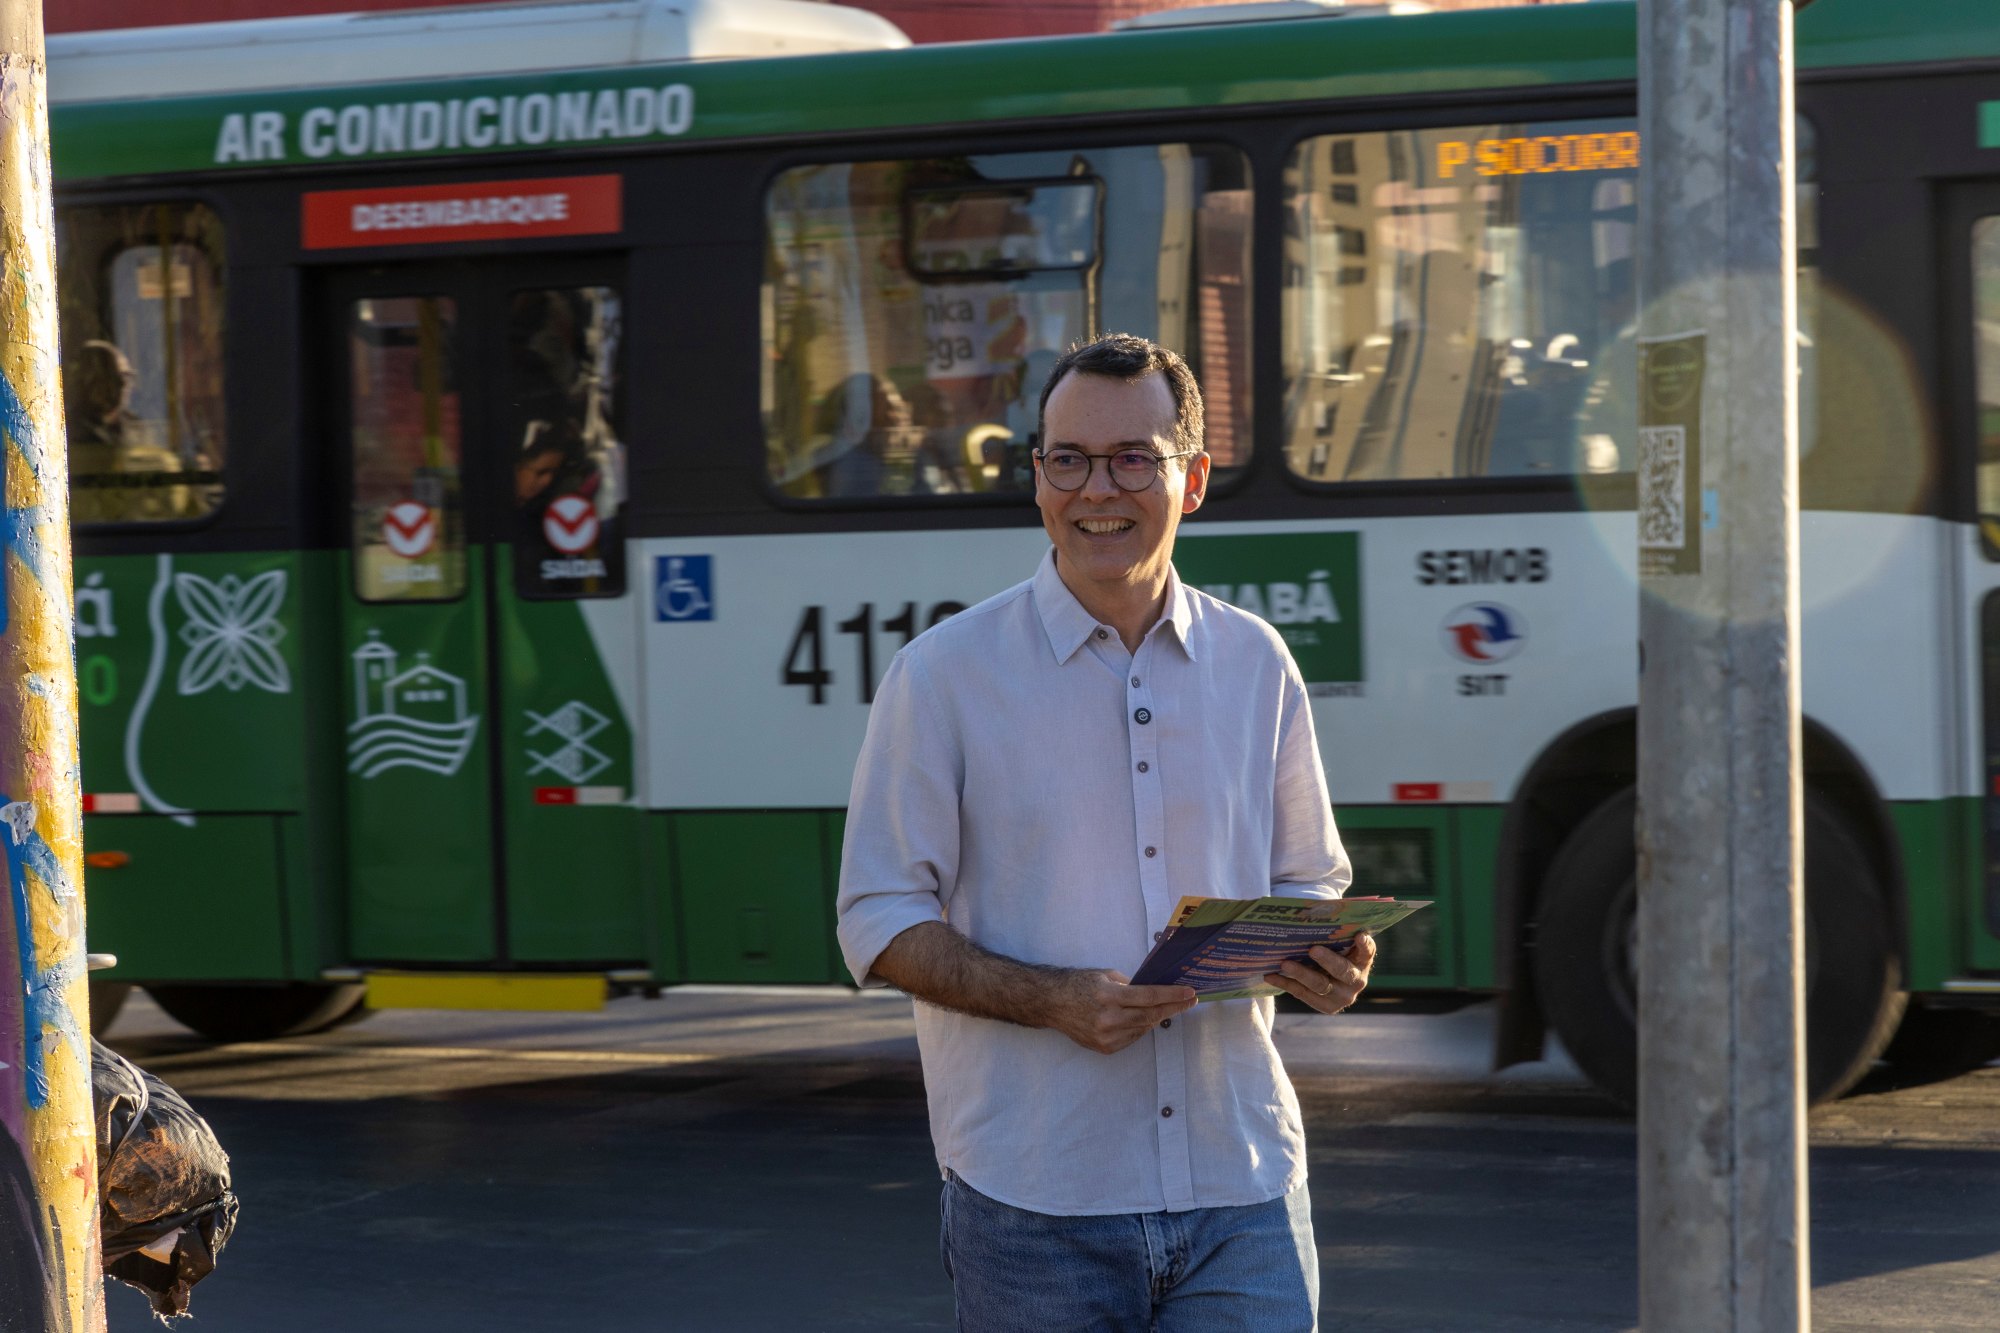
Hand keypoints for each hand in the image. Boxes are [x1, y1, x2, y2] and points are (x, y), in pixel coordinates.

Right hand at [1042, 970, 1197, 1053]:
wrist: (1051, 1003)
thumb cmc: (1077, 984)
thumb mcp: (1104, 975)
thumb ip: (1129, 985)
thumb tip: (1152, 990)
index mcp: (1108, 995)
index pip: (1149, 996)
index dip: (1173, 996)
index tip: (1190, 994)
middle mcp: (1108, 1018)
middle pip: (1150, 1015)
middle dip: (1173, 1008)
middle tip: (1188, 1002)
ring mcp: (1105, 1036)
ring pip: (1143, 1028)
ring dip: (1156, 1017)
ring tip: (1166, 1008)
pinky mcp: (1104, 1047)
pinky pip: (1131, 1038)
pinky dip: (1140, 1028)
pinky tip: (1143, 1019)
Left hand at [1266, 931, 1375, 1014]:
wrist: (1331, 978)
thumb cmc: (1333, 949)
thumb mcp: (1339, 940)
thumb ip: (1336, 931)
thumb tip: (1318, 911)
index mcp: (1363, 960)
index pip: (1368, 951)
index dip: (1365, 945)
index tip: (1358, 935)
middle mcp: (1357, 981)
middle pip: (1342, 971)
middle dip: (1327, 960)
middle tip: (1312, 949)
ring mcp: (1342, 997)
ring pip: (1320, 986)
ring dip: (1301, 974)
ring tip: (1285, 964)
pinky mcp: (1326, 1006)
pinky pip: (1303, 994)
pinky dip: (1286, 984)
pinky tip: (1271, 975)